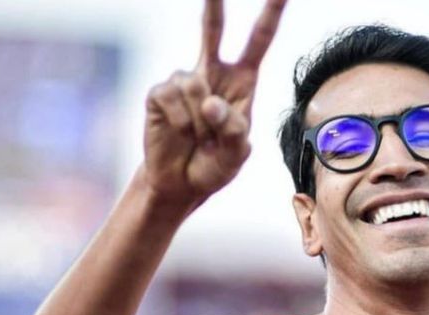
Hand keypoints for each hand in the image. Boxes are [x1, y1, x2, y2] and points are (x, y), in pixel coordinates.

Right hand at [141, 0, 286, 203]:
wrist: (181, 183)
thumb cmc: (215, 165)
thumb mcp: (236, 154)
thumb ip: (233, 130)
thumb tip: (211, 102)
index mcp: (242, 82)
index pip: (258, 42)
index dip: (269, 15)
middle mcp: (212, 73)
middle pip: (212, 29)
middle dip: (213, 5)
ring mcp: (184, 80)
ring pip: (195, 86)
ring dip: (201, 123)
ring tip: (200, 139)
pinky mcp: (160, 93)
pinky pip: (173, 99)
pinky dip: (182, 123)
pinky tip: (182, 134)